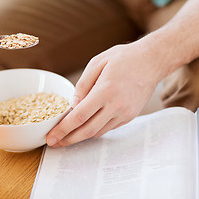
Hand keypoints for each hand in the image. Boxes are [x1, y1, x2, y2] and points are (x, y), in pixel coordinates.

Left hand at [46, 41, 162, 146]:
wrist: (151, 61)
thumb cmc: (123, 58)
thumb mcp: (97, 63)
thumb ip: (82, 85)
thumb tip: (72, 105)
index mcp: (104, 91)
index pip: (78, 117)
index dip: (62, 130)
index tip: (51, 137)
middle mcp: (115, 106)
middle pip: (87, 131)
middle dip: (68, 140)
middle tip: (54, 143)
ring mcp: (125, 113)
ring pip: (97, 132)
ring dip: (80, 136)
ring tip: (66, 136)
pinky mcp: (130, 116)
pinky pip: (108, 128)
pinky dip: (94, 129)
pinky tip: (84, 126)